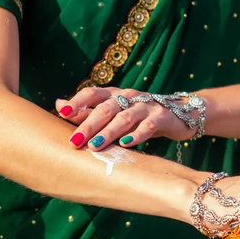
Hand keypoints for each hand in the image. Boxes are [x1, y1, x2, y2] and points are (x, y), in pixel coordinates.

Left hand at [55, 87, 196, 149]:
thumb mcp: (115, 112)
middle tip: (74, 141)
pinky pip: (148, 126)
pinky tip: (126, 145)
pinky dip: (137, 135)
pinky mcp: (162, 117)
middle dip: (89, 124)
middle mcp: (130, 96)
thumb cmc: (141, 116)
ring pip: (125, 118)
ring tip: (95, 146)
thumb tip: (58, 105)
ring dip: (109, 132)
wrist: (181, 114)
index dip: (78, 101)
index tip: (62, 113)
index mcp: (115, 94)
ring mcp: (146, 106)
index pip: (93, 92)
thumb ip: (88, 110)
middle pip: (106, 108)